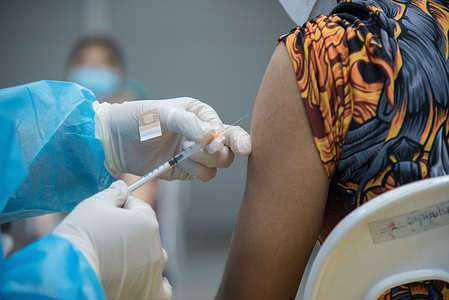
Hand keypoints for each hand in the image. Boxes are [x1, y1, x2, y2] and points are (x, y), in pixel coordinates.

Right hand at [54, 181, 170, 299]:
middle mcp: (156, 247)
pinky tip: (138, 281)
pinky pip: (162, 289)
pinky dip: (152, 284)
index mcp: (147, 222)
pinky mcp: (150, 295)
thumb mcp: (93, 205)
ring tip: (118, 263)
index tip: (108, 214)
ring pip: (155, 260)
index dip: (123, 207)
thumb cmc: (80, 239)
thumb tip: (122, 187)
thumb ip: (113, 194)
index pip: (140, 207)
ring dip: (142, 258)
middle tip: (106, 240)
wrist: (67, 275)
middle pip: (147, 233)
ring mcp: (155, 273)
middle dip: (131, 233)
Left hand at [94, 98, 251, 180]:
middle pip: (228, 149)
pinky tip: (176, 162)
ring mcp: (194, 154)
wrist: (115, 142)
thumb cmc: (137, 119)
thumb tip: (212, 135)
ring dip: (202, 162)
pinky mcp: (186, 170)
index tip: (215, 143)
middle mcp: (201, 134)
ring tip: (181, 153)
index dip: (227, 138)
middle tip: (204, 150)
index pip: (226, 129)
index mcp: (200, 115)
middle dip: (217, 152)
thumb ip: (189, 123)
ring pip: (217, 165)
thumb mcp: (162, 113)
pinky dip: (193, 172)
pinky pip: (203, 175)